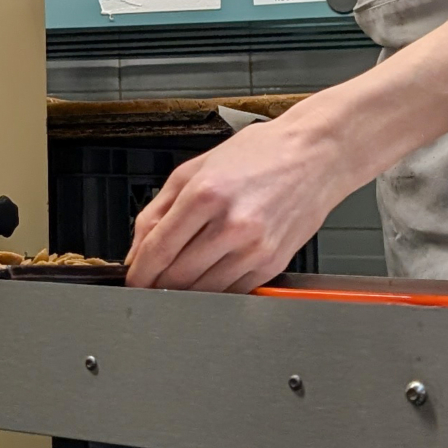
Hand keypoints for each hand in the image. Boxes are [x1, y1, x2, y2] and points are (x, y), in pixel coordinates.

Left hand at [124, 116, 354, 291]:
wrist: (315, 155)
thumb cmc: (259, 155)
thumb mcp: (195, 169)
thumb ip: (158, 209)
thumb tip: (138, 248)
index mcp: (206, 194)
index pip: (159, 249)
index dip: (139, 272)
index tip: (133, 279)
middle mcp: (231, 224)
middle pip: (178, 276)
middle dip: (157, 284)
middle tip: (149, 282)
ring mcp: (255, 248)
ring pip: (205, 291)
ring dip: (184, 292)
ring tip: (177, 279)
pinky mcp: (273, 263)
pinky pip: (234, 291)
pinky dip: (215, 290)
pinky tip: (209, 275)